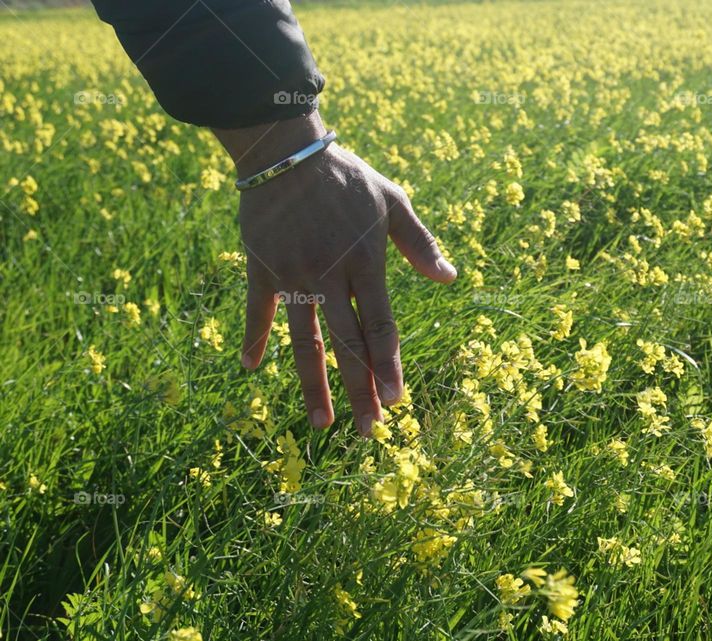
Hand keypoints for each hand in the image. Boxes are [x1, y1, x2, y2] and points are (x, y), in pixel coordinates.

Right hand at [213, 112, 456, 434]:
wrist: (286, 151)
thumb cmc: (347, 177)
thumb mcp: (392, 201)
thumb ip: (419, 243)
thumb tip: (450, 279)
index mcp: (365, 263)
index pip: (380, 325)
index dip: (387, 365)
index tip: (395, 402)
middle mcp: (329, 276)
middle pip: (346, 345)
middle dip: (359, 390)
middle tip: (368, 430)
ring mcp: (292, 276)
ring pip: (303, 342)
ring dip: (313, 385)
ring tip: (321, 423)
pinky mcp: (262, 269)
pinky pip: (256, 311)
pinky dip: (253, 338)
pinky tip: (251, 368)